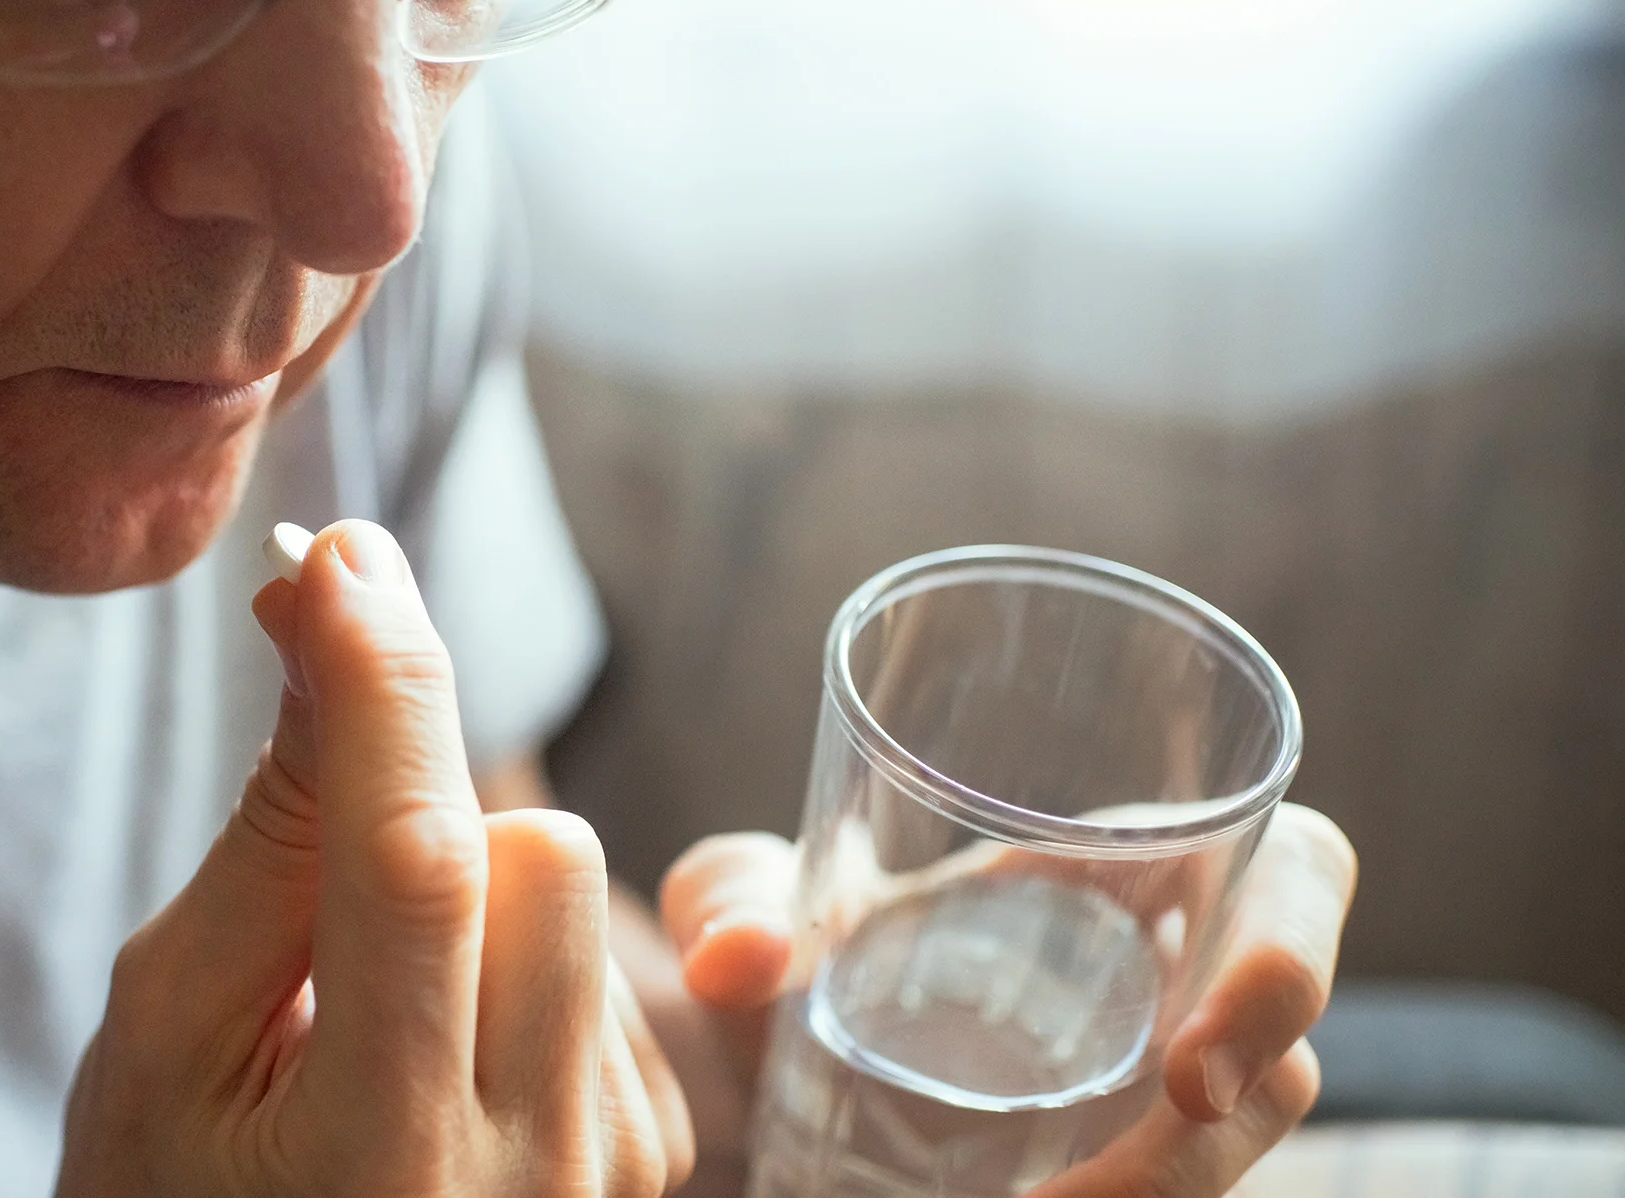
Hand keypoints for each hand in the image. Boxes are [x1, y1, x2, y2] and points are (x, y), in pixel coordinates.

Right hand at [58, 520, 694, 1196]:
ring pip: (579, 896)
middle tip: (314, 901)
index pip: (413, 860)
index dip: (380, 687)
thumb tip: (329, 629)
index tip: (336, 555)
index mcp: (380, 1159)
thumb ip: (265, 847)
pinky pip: (610, 972)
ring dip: (471, 903)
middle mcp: (535, 1175)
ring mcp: (615, 1178)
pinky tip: (436, 1065)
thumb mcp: (163, 1042)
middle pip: (534, 850)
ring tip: (368, 1021)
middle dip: (418, 821)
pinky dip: (519, 974)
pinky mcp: (656, 1164)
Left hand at [649, 804, 1356, 1196]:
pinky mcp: (1127, 1158)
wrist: (782, 1035)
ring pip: (1224, 1156)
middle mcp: (1177, 978)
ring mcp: (1162, 1086)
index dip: (1290, 961)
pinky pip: (1158, 1191)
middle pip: (1288, 1061)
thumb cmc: (814, 927)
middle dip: (1217, 1151)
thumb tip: (732, 962)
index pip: (1301, 870)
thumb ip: (730, 896)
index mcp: (1135, 866)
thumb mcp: (760, 893)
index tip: (1189, 1074)